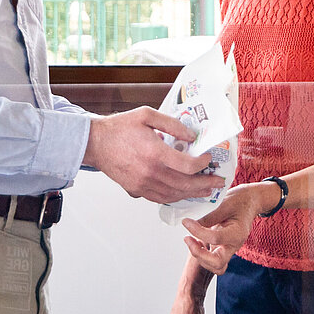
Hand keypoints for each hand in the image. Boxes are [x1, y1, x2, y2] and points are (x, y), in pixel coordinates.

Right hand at [83, 107, 216, 204]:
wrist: (95, 143)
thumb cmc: (119, 128)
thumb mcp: (147, 115)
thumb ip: (172, 124)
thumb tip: (191, 136)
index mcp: (155, 153)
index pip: (188, 166)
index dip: (203, 164)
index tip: (208, 159)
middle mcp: (150, 172)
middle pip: (185, 184)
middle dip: (205, 184)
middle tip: (217, 182)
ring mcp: (143, 183)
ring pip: (174, 194)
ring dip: (192, 193)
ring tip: (205, 190)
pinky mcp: (136, 189)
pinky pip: (160, 198)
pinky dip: (175, 197)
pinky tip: (183, 193)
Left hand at [181, 181, 272, 275]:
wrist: (249, 203)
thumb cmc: (239, 201)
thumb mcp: (224, 204)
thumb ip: (208, 217)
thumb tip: (190, 225)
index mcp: (238, 233)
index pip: (215, 238)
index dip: (198, 231)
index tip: (186, 222)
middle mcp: (235, 245)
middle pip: (217, 262)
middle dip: (198, 254)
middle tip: (187, 238)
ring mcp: (229, 249)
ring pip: (215, 267)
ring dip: (200, 257)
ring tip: (191, 240)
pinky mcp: (223, 249)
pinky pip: (213, 262)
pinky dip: (202, 257)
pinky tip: (196, 242)